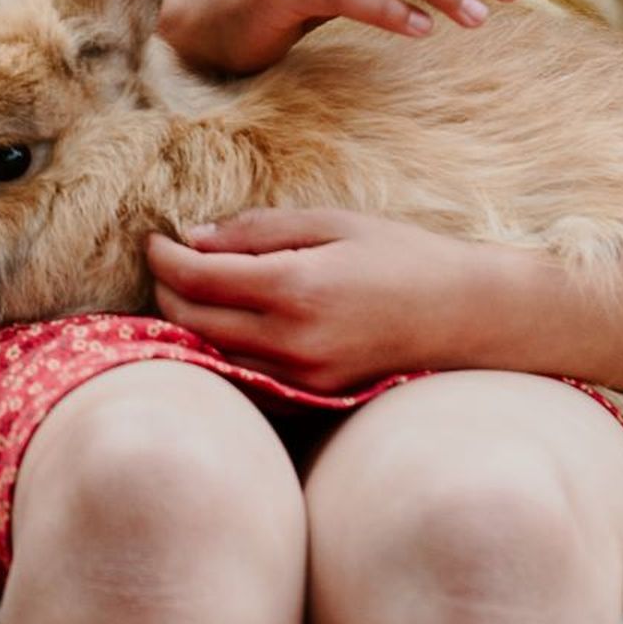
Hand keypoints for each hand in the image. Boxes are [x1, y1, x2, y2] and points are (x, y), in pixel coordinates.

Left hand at [144, 204, 516, 393]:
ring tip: (190, 290)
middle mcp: (293, 342)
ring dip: (188, 325)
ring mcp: (303, 379)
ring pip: (211, 358)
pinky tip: (222, 327)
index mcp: (295, 289)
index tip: (153, 239)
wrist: (469, 316)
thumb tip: (193, 239)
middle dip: (168, 290)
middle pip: (191, 323)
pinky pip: (246, 380)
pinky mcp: (314, 399)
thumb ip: (258, 231)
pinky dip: (221, 354)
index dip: (163, 258)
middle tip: (167, 261)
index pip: (197, 280)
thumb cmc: (404, 257)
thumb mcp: (332, 223)